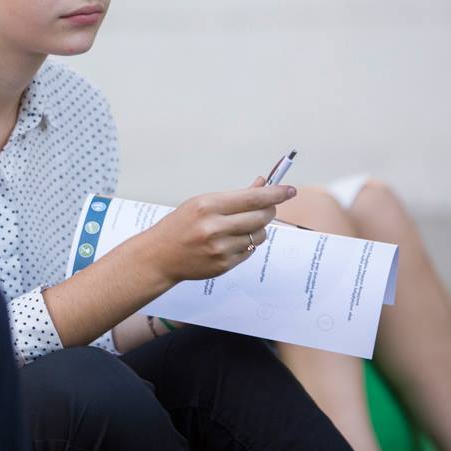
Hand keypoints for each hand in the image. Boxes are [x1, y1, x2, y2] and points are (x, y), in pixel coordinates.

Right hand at [137, 176, 293, 285]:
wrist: (160, 255)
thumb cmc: (181, 225)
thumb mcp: (202, 203)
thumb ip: (235, 196)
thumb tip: (263, 185)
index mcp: (208, 206)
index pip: (253, 198)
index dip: (275, 193)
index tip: (289, 190)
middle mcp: (215, 227)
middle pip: (261, 217)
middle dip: (269, 210)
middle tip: (267, 207)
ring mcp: (220, 249)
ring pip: (259, 235)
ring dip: (258, 228)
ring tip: (242, 225)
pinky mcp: (223, 265)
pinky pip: (250, 251)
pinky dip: (247, 243)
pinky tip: (232, 240)